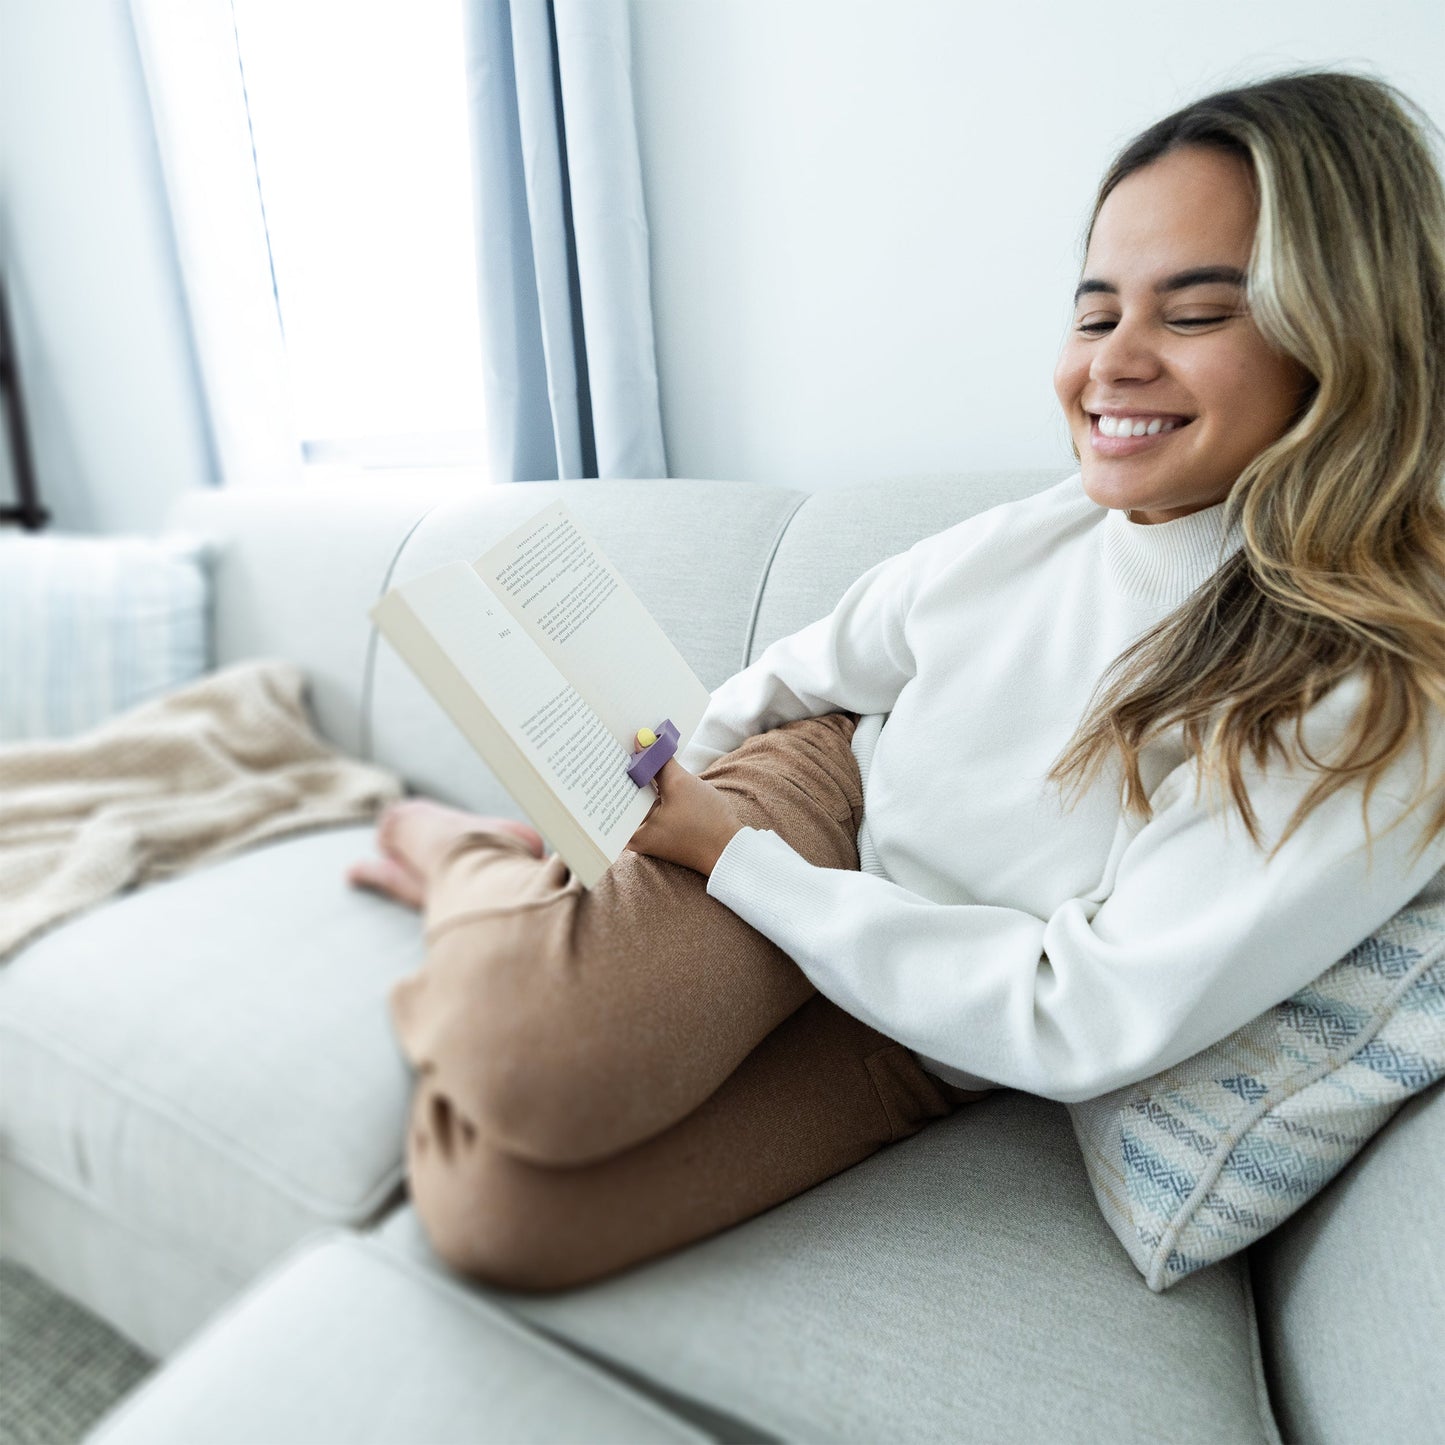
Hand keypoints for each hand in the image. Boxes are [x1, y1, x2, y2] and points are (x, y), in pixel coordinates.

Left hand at [624, 733, 745, 876]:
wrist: (730, 848)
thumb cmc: (705, 823)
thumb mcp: (680, 784)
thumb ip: (658, 762)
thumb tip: (641, 741)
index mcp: (630, 833)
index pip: (613, 794)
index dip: (612, 768)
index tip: (612, 744)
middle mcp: (634, 836)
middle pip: (626, 794)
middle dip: (628, 769)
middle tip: (624, 740)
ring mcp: (648, 833)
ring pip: (640, 797)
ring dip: (643, 776)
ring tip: (639, 749)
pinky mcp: (662, 829)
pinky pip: (652, 803)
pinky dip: (654, 787)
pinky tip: (656, 767)